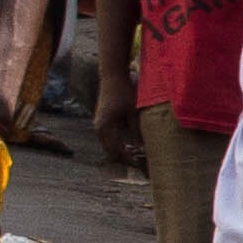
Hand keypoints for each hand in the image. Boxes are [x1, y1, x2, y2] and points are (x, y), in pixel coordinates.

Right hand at [91, 53, 144, 168]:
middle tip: (141, 166)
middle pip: (110, 153)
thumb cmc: (124, 92)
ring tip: (138, 159)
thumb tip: (143, 150)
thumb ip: (137, 132)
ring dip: (122, 154)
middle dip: (125, 160)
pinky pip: (109, 140)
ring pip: (109, 147)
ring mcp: (99, 126)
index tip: (142, 165)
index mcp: (105, 128)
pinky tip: (131, 148)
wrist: (112, 76)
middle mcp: (99, 129)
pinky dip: (119, 146)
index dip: (129, 160)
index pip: (116, 152)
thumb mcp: (133, 113)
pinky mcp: (102, 122)